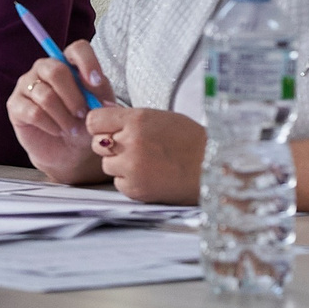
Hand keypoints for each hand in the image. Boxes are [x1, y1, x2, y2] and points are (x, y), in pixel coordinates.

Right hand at [6, 45, 110, 182]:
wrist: (70, 150)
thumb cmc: (85, 122)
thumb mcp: (100, 105)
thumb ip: (99, 90)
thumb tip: (95, 81)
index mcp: (68, 63)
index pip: (77, 49)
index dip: (88, 63)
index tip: (97, 83)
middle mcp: (44, 68)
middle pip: (56, 71)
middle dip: (74, 97)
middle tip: (83, 114)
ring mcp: (26, 85)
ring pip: (45, 95)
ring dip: (64, 117)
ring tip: (73, 129)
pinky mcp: (15, 105)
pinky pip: (33, 113)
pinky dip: (51, 126)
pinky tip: (57, 131)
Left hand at [85, 104, 203, 203]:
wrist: (214, 168)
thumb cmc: (191, 141)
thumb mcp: (160, 118)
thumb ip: (130, 120)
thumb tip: (102, 121)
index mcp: (137, 119)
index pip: (93, 120)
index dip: (101, 126)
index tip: (109, 130)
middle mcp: (131, 142)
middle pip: (97, 144)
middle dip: (112, 147)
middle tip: (136, 149)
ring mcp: (132, 167)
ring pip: (107, 165)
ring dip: (121, 165)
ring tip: (148, 163)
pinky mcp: (135, 189)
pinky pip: (118, 183)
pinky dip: (130, 181)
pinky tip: (151, 176)